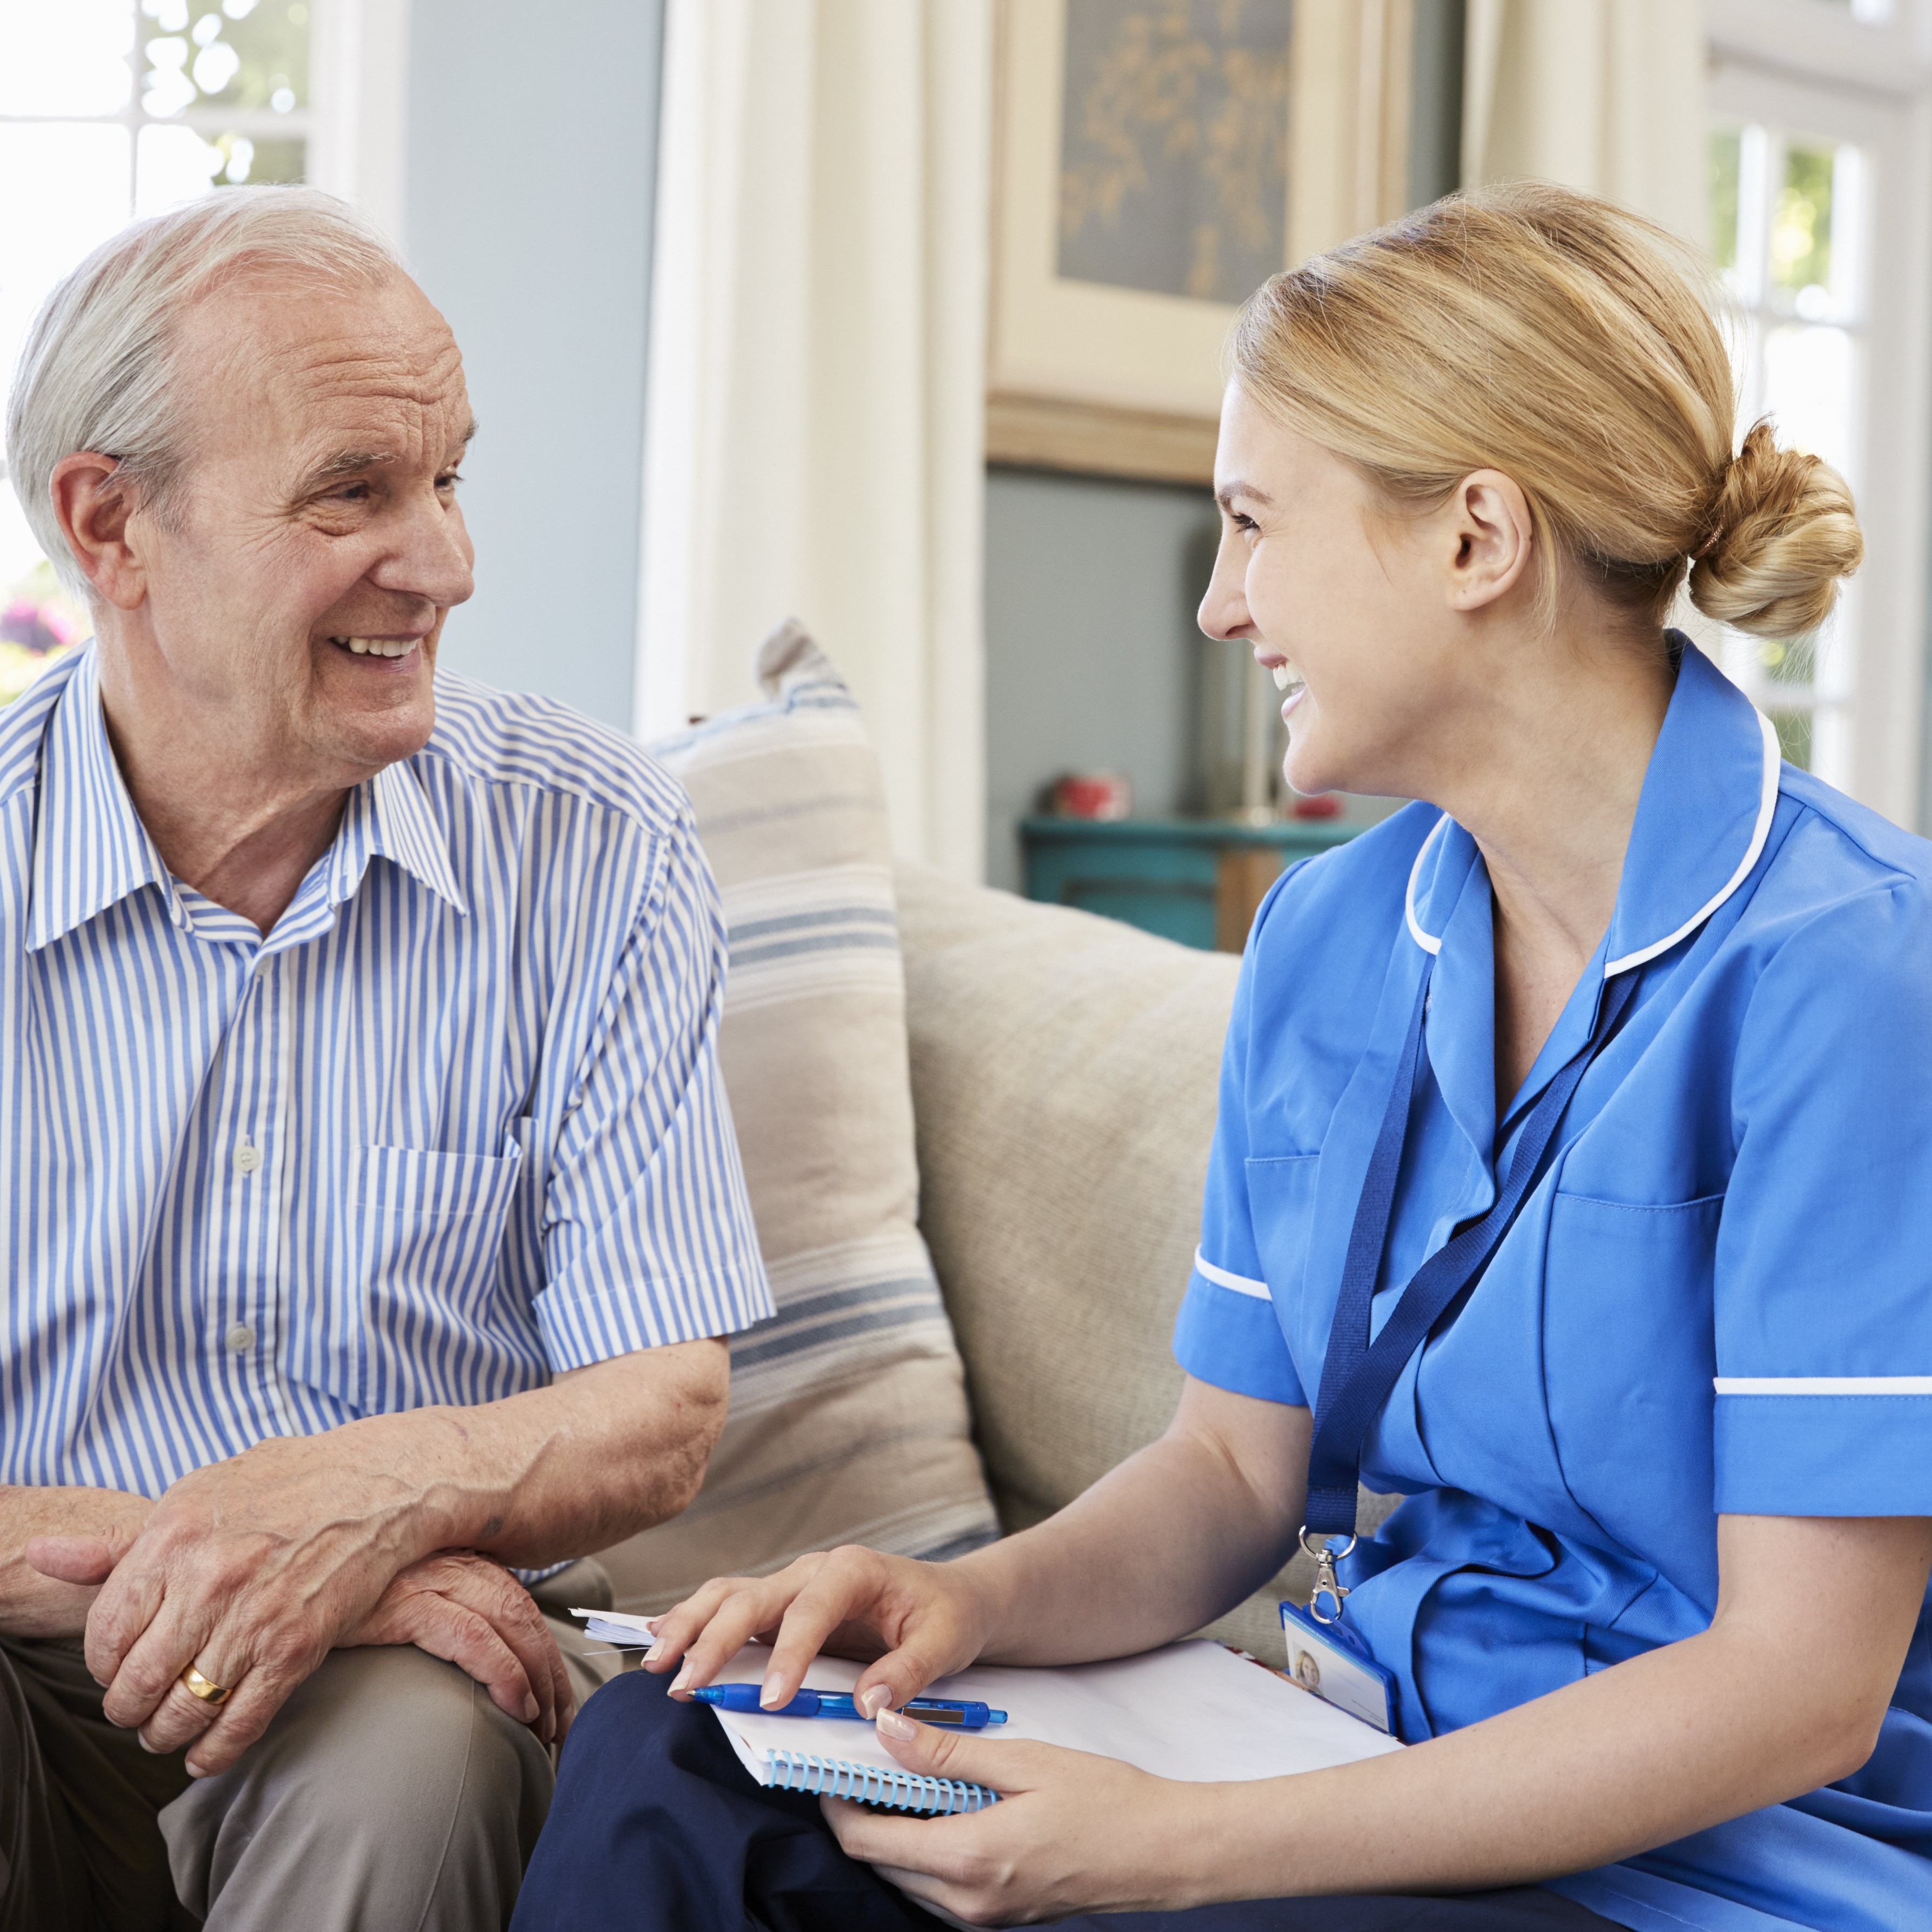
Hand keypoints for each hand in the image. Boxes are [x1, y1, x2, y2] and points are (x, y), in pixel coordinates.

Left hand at [34, 1432, 432, 1776]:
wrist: (376, 1484)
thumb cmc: (283, 1483)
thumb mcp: (195, 1496)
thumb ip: (120, 1541)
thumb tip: (42, 1556)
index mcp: (172, 1541)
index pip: (104, 1636)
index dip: (102, 1664)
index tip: (118, 1667)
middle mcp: (206, 1583)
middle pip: (134, 1685)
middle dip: (127, 1709)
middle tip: (136, 1707)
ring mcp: (253, 1620)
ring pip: (181, 1713)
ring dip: (165, 1735)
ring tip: (168, 1728)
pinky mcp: (296, 1649)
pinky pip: (238, 1724)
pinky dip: (213, 1753)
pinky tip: (204, 1752)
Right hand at [339, 1550, 572, 1742]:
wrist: (283, 1590)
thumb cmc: (339, 1603)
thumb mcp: (396, 1603)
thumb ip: (438, 1618)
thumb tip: (475, 1667)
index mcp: (456, 1562)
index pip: (519, 1607)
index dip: (545, 1655)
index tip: (560, 1703)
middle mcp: (451, 1562)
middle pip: (523, 1616)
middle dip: (551, 1673)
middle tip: (562, 1727)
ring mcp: (429, 1577)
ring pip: (510, 1624)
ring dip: (537, 1678)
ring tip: (544, 1728)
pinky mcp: (404, 1601)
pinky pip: (472, 1638)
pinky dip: (504, 1671)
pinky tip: (519, 1704)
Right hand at [646, 1545, 999, 1716]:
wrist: (951, 1598)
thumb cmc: (947, 1615)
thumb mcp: (944, 1642)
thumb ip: (909, 1672)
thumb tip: (870, 1706)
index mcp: (853, 1570)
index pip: (810, 1609)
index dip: (787, 1654)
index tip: (770, 1699)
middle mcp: (813, 1571)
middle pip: (751, 1596)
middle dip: (714, 1637)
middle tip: (685, 1681)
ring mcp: (791, 1587)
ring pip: (728, 1594)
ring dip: (689, 1625)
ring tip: (656, 1662)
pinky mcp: (780, 1608)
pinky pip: (729, 1605)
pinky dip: (692, 1619)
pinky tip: (657, 1638)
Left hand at [826, 1713, 1205, 1924]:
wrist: (1162, 1851)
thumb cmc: (1104, 1800)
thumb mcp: (1024, 1761)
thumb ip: (948, 1753)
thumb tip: (887, 1731)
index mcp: (969, 1858)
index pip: (869, 1841)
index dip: (838, 1805)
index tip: (829, 1768)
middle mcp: (968, 1902)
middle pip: (881, 1864)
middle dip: (862, 1818)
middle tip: (867, 1765)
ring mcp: (985, 1918)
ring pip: (907, 1880)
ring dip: (895, 1835)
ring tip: (908, 1782)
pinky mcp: (1001, 1919)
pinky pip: (939, 1891)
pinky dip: (926, 1853)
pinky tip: (946, 1812)